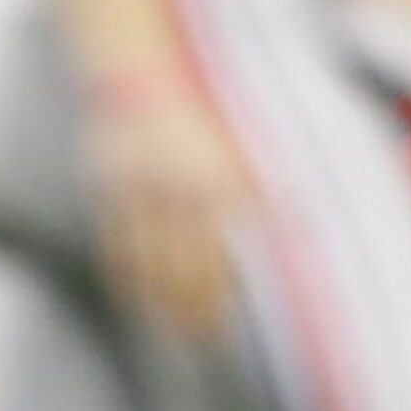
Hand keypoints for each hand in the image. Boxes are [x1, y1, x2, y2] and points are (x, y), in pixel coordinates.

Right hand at [86, 78, 255, 340]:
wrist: (136, 72)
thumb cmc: (200, 108)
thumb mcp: (242, 141)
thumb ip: (266, 184)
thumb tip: (304, 225)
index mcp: (214, 179)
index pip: (217, 254)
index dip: (219, 295)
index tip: (224, 325)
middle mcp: (174, 188)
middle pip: (180, 264)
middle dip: (190, 307)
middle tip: (200, 338)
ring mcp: (135, 190)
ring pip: (144, 259)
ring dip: (156, 298)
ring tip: (168, 328)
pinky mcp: (106, 190)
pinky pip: (113, 243)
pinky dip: (123, 273)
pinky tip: (133, 296)